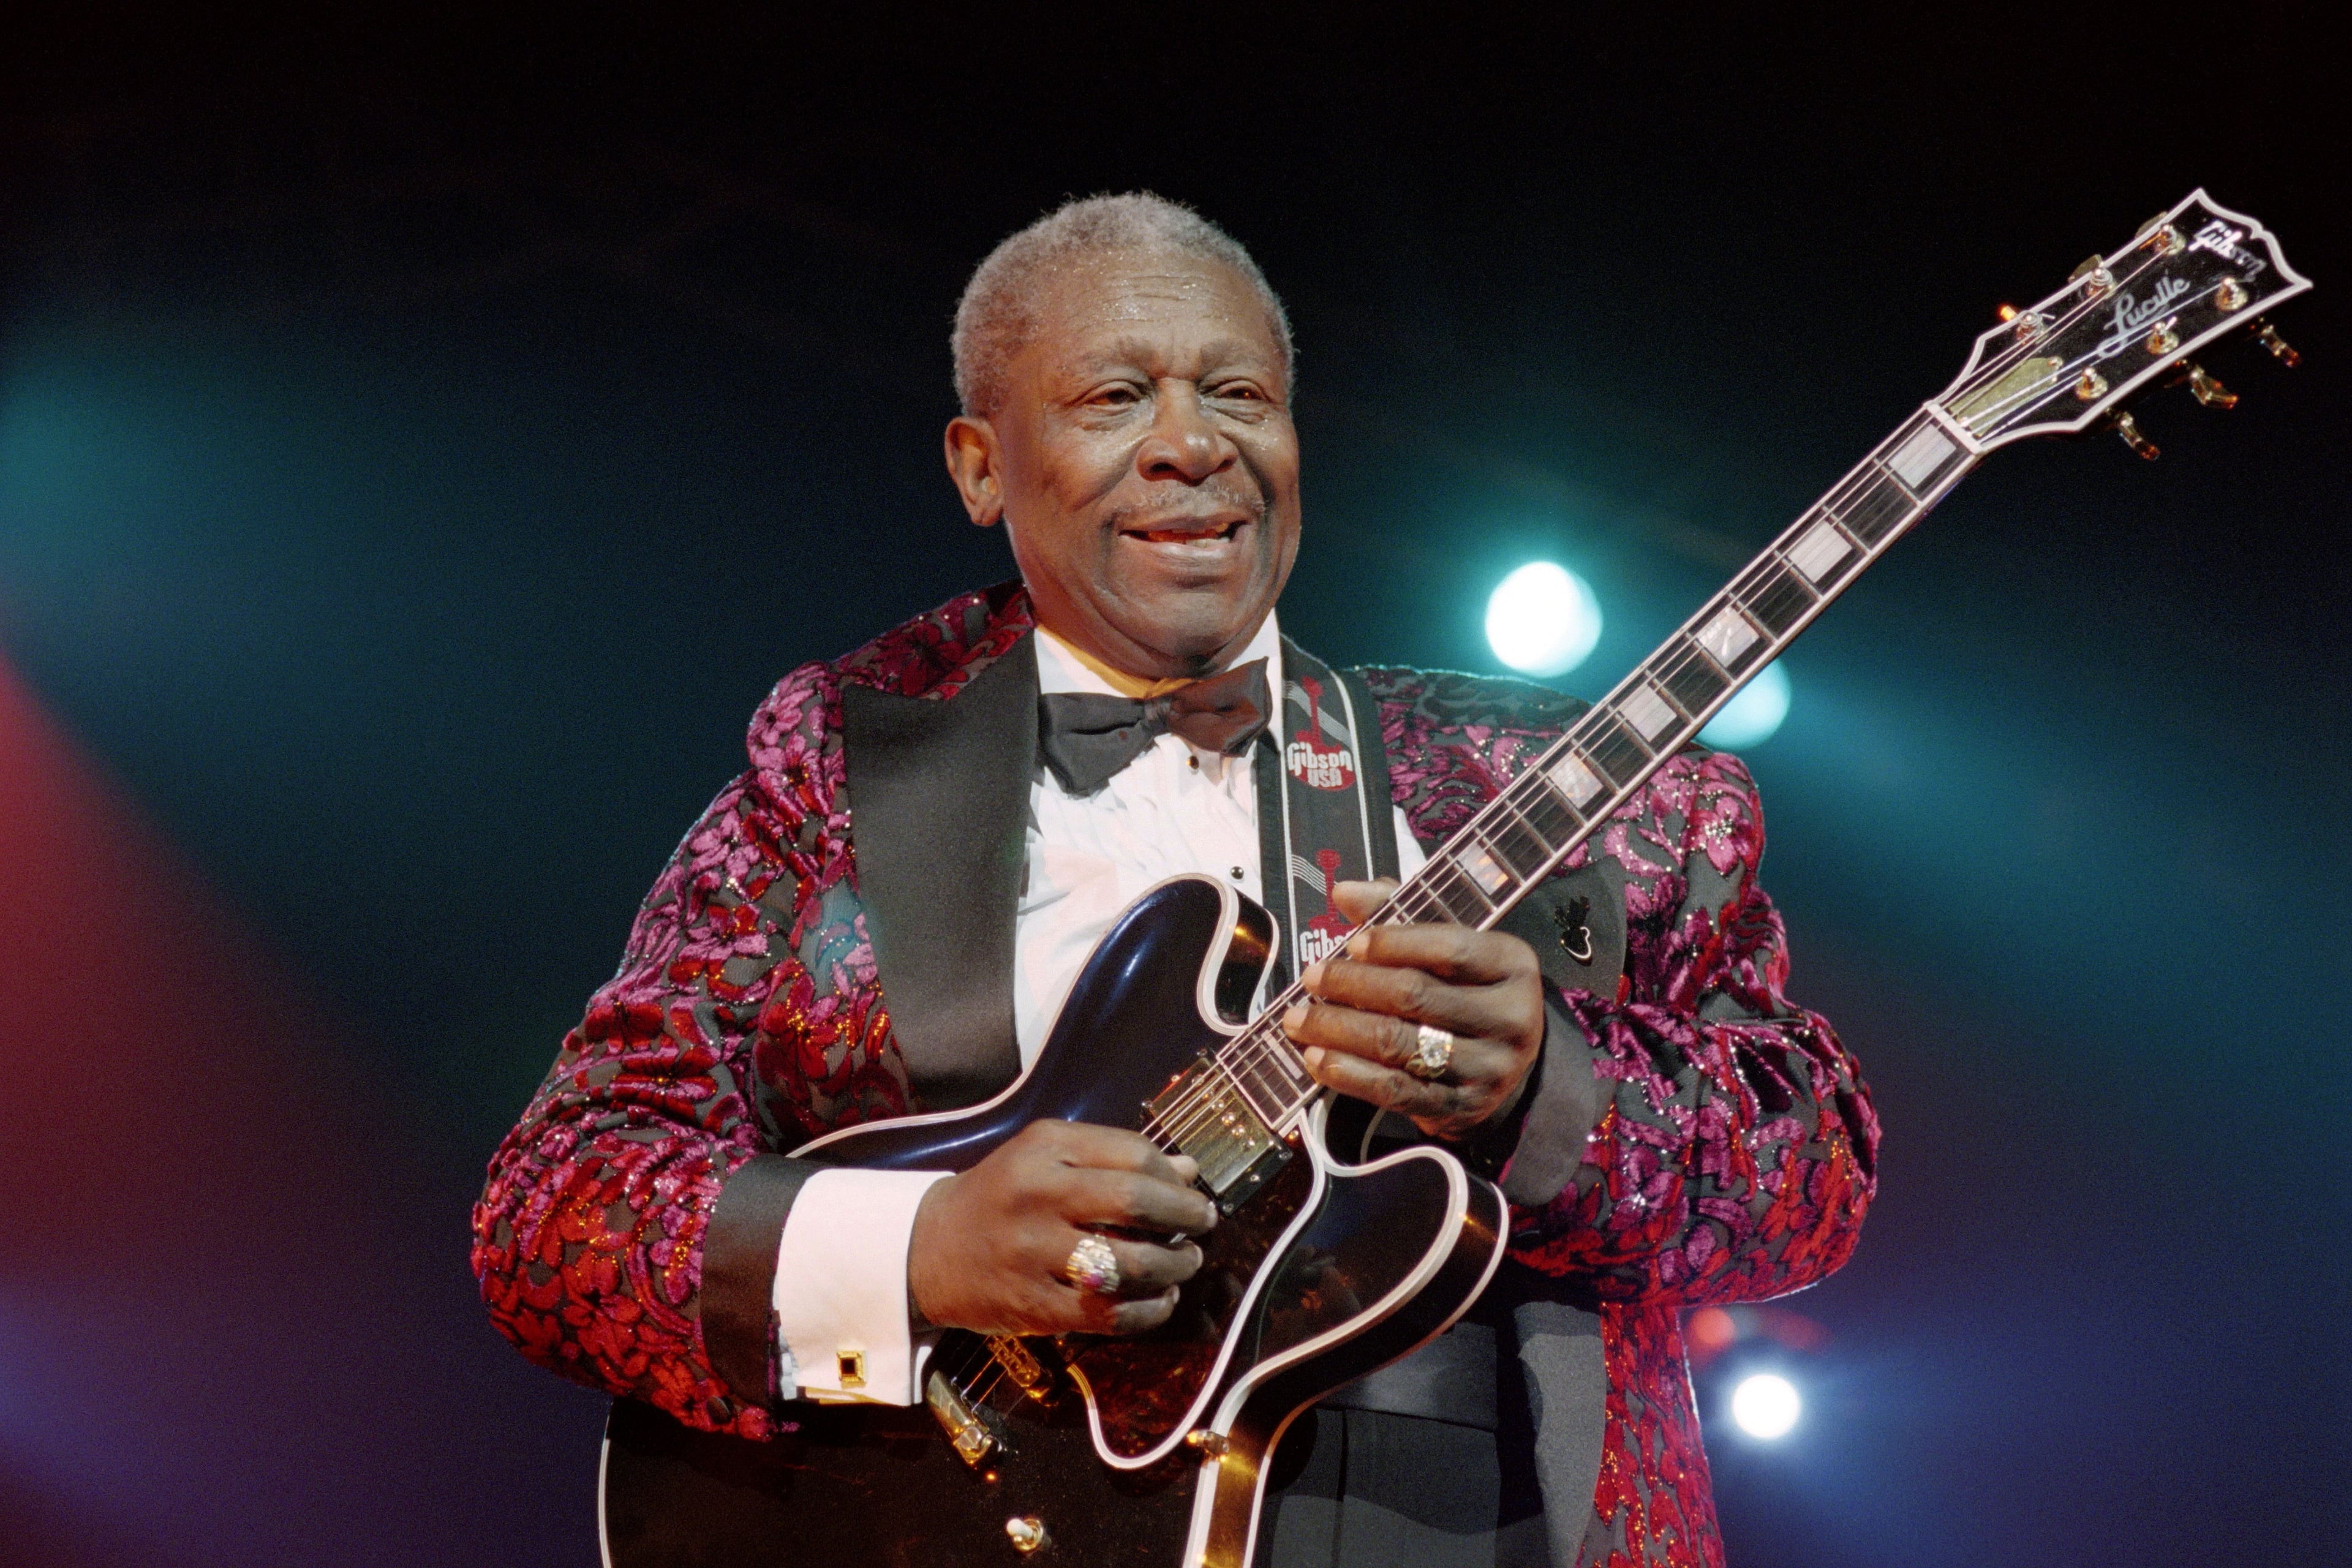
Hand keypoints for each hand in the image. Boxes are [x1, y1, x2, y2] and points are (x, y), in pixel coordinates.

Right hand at [906, 1119, 1217, 1336]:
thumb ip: (1115, 1157)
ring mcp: (1033, 1254)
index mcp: (1044, 1150)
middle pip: (1135, 1202)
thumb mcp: (1047, 1158)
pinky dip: (1148, 1311)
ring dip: (1173, 1266)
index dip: (1173, 1175)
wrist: (929, 1249)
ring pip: (1128, 1263)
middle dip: (1185, 1216)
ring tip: (1185, 1263)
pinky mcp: (1033, 1306)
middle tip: (1204, 1225)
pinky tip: (1161, 1300)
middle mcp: (1038, 1196)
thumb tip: (1188, 1171)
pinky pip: (1109, 1313)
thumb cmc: (1003, 1195)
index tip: (1190, 1191)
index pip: (1132, 1153)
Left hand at [1283, 879, 1545, 1140]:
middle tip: (1311, 977)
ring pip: (1400, 1045)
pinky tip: (1317, 1059)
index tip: (1352, 944)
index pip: (1451, 949)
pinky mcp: (1461, 1108)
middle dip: (1353, 986)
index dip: (1395, 944)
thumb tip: (1345, 892)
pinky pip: (1396, 1091)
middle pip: (1417, 996)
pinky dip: (1350, 1074)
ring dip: (1339, 1030)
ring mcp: (1488, 1068)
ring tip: (1298, 1019)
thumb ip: (1400, 914)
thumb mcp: (1449, 946)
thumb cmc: (1466, 990)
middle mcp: (1510, 1017)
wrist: (1507, 1068)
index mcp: (1511, 964)